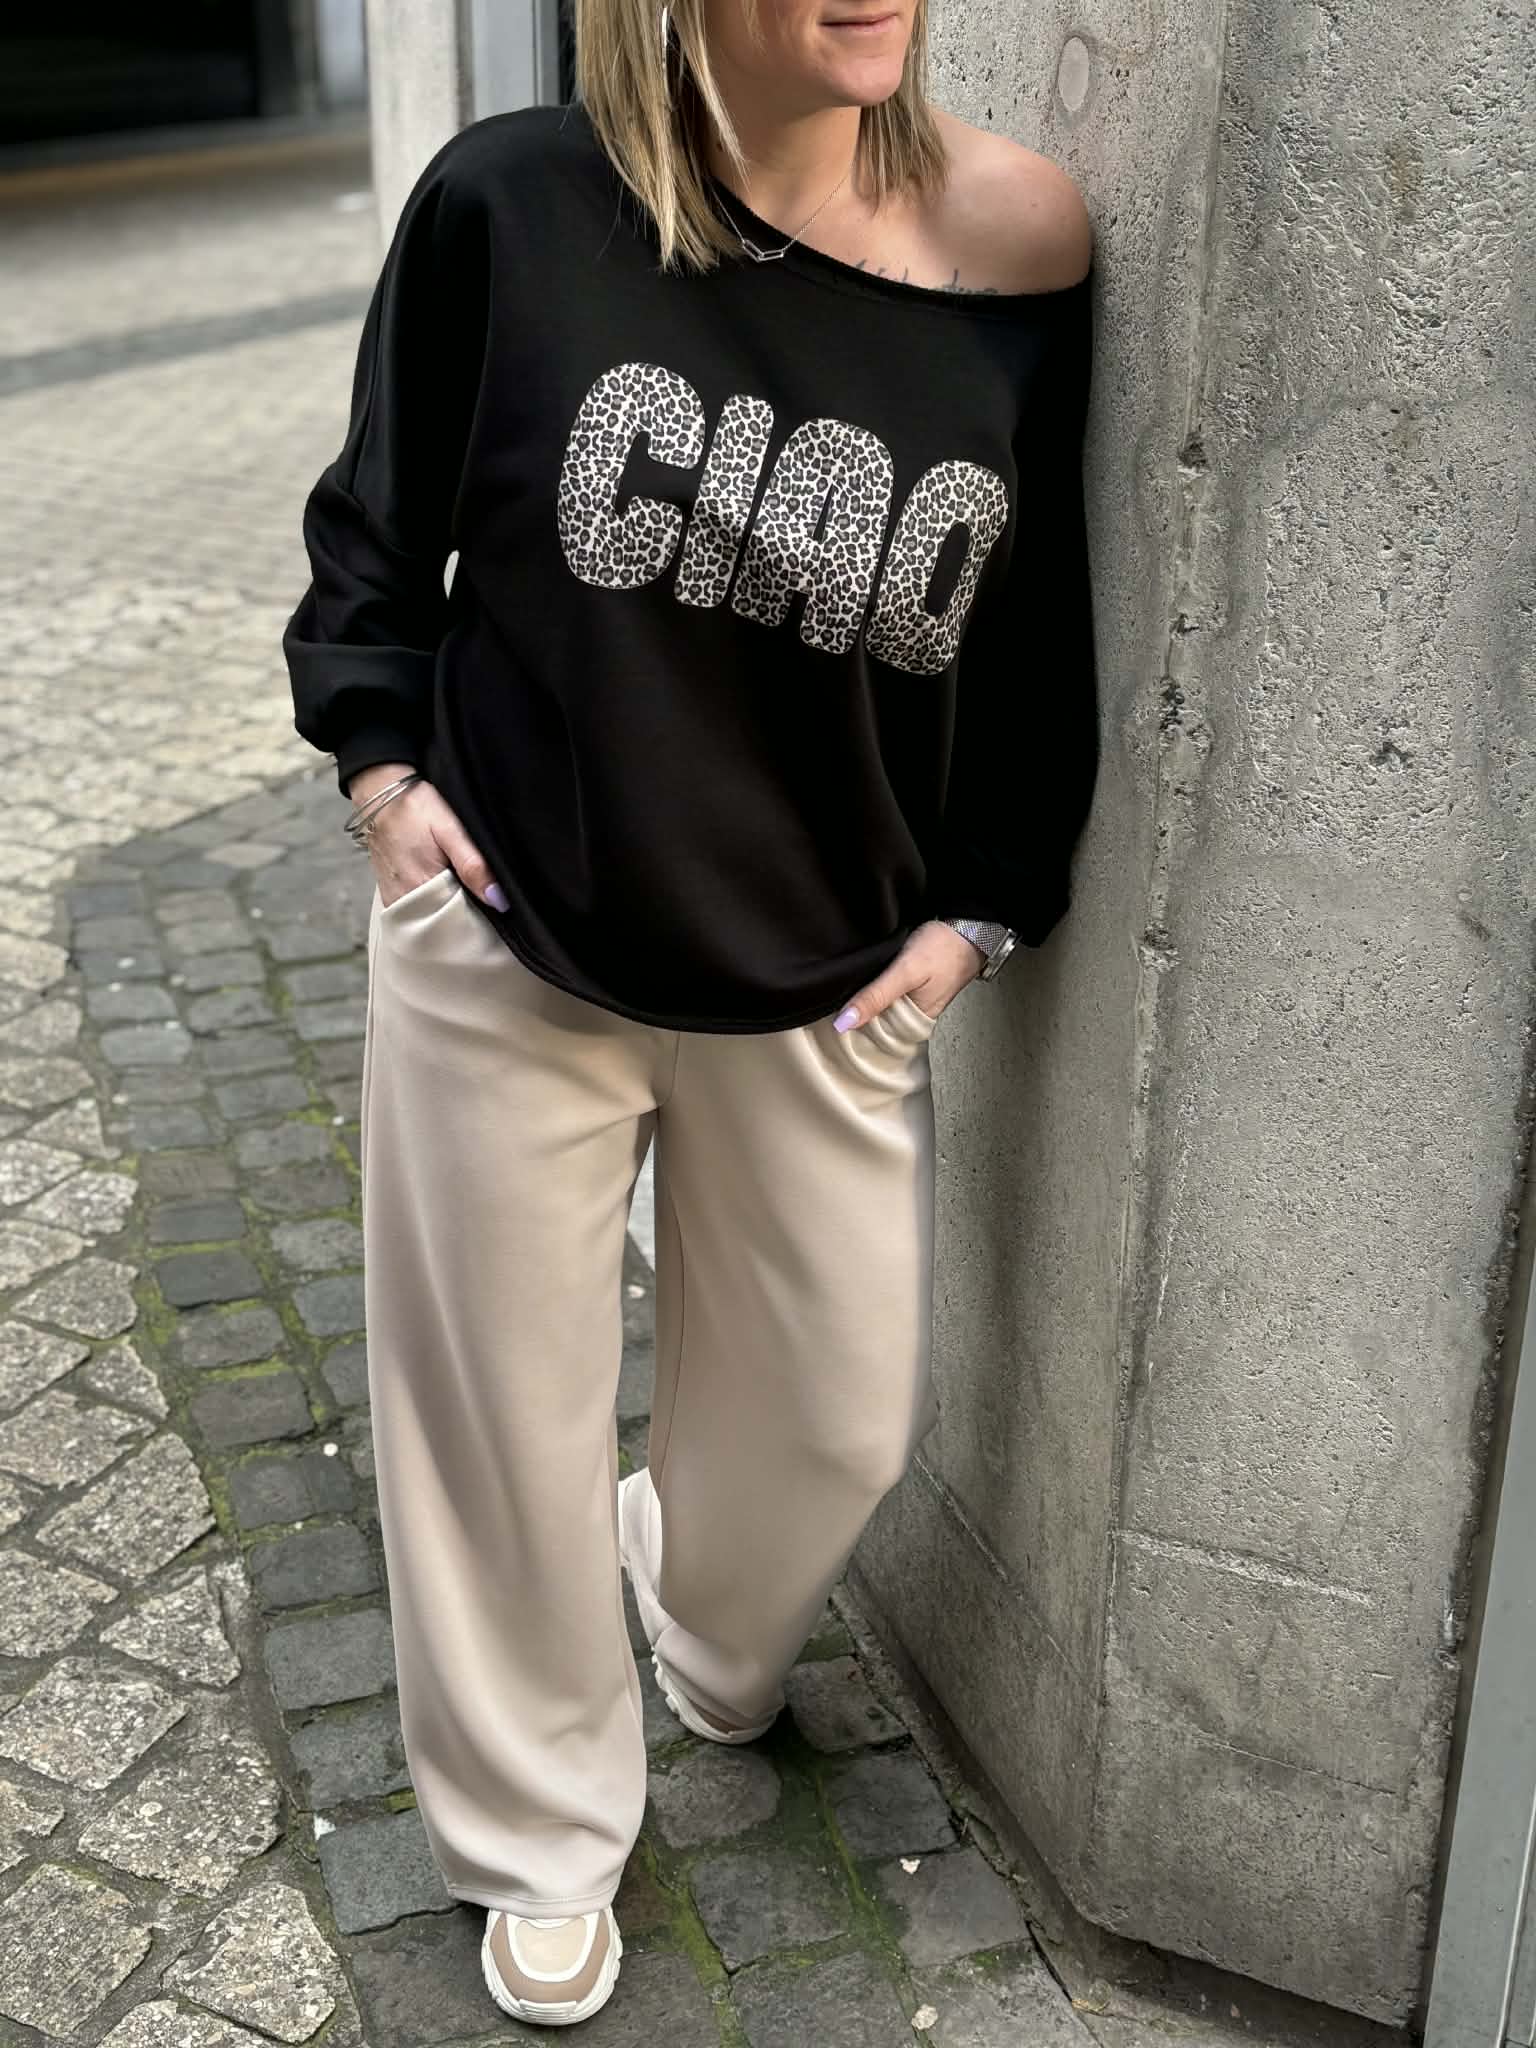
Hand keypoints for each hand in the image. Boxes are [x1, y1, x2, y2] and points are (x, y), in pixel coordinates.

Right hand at [347, 762, 507, 910]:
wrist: (379, 792)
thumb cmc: (415, 807)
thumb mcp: (450, 830)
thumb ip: (473, 865)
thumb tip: (498, 900)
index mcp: (422, 888)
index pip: (459, 921)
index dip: (479, 917)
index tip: (492, 908)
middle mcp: (404, 901)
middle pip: (443, 923)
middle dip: (464, 915)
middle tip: (480, 897)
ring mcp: (395, 899)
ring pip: (429, 917)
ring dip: (447, 910)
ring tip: (462, 891)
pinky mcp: (390, 893)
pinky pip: (416, 910)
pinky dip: (431, 905)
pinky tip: (442, 888)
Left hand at [833, 920, 983, 1032]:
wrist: (969, 925)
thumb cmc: (945, 948)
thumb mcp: (905, 972)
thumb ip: (876, 996)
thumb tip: (845, 1023)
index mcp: (914, 1023)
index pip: (873, 1037)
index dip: (850, 1029)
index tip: (829, 1020)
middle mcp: (912, 1015)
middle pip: (875, 1022)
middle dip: (855, 1013)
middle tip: (831, 1001)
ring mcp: (912, 1000)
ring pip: (879, 1007)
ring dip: (864, 998)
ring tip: (844, 990)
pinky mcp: (911, 985)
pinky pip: (886, 993)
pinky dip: (875, 987)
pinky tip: (865, 980)